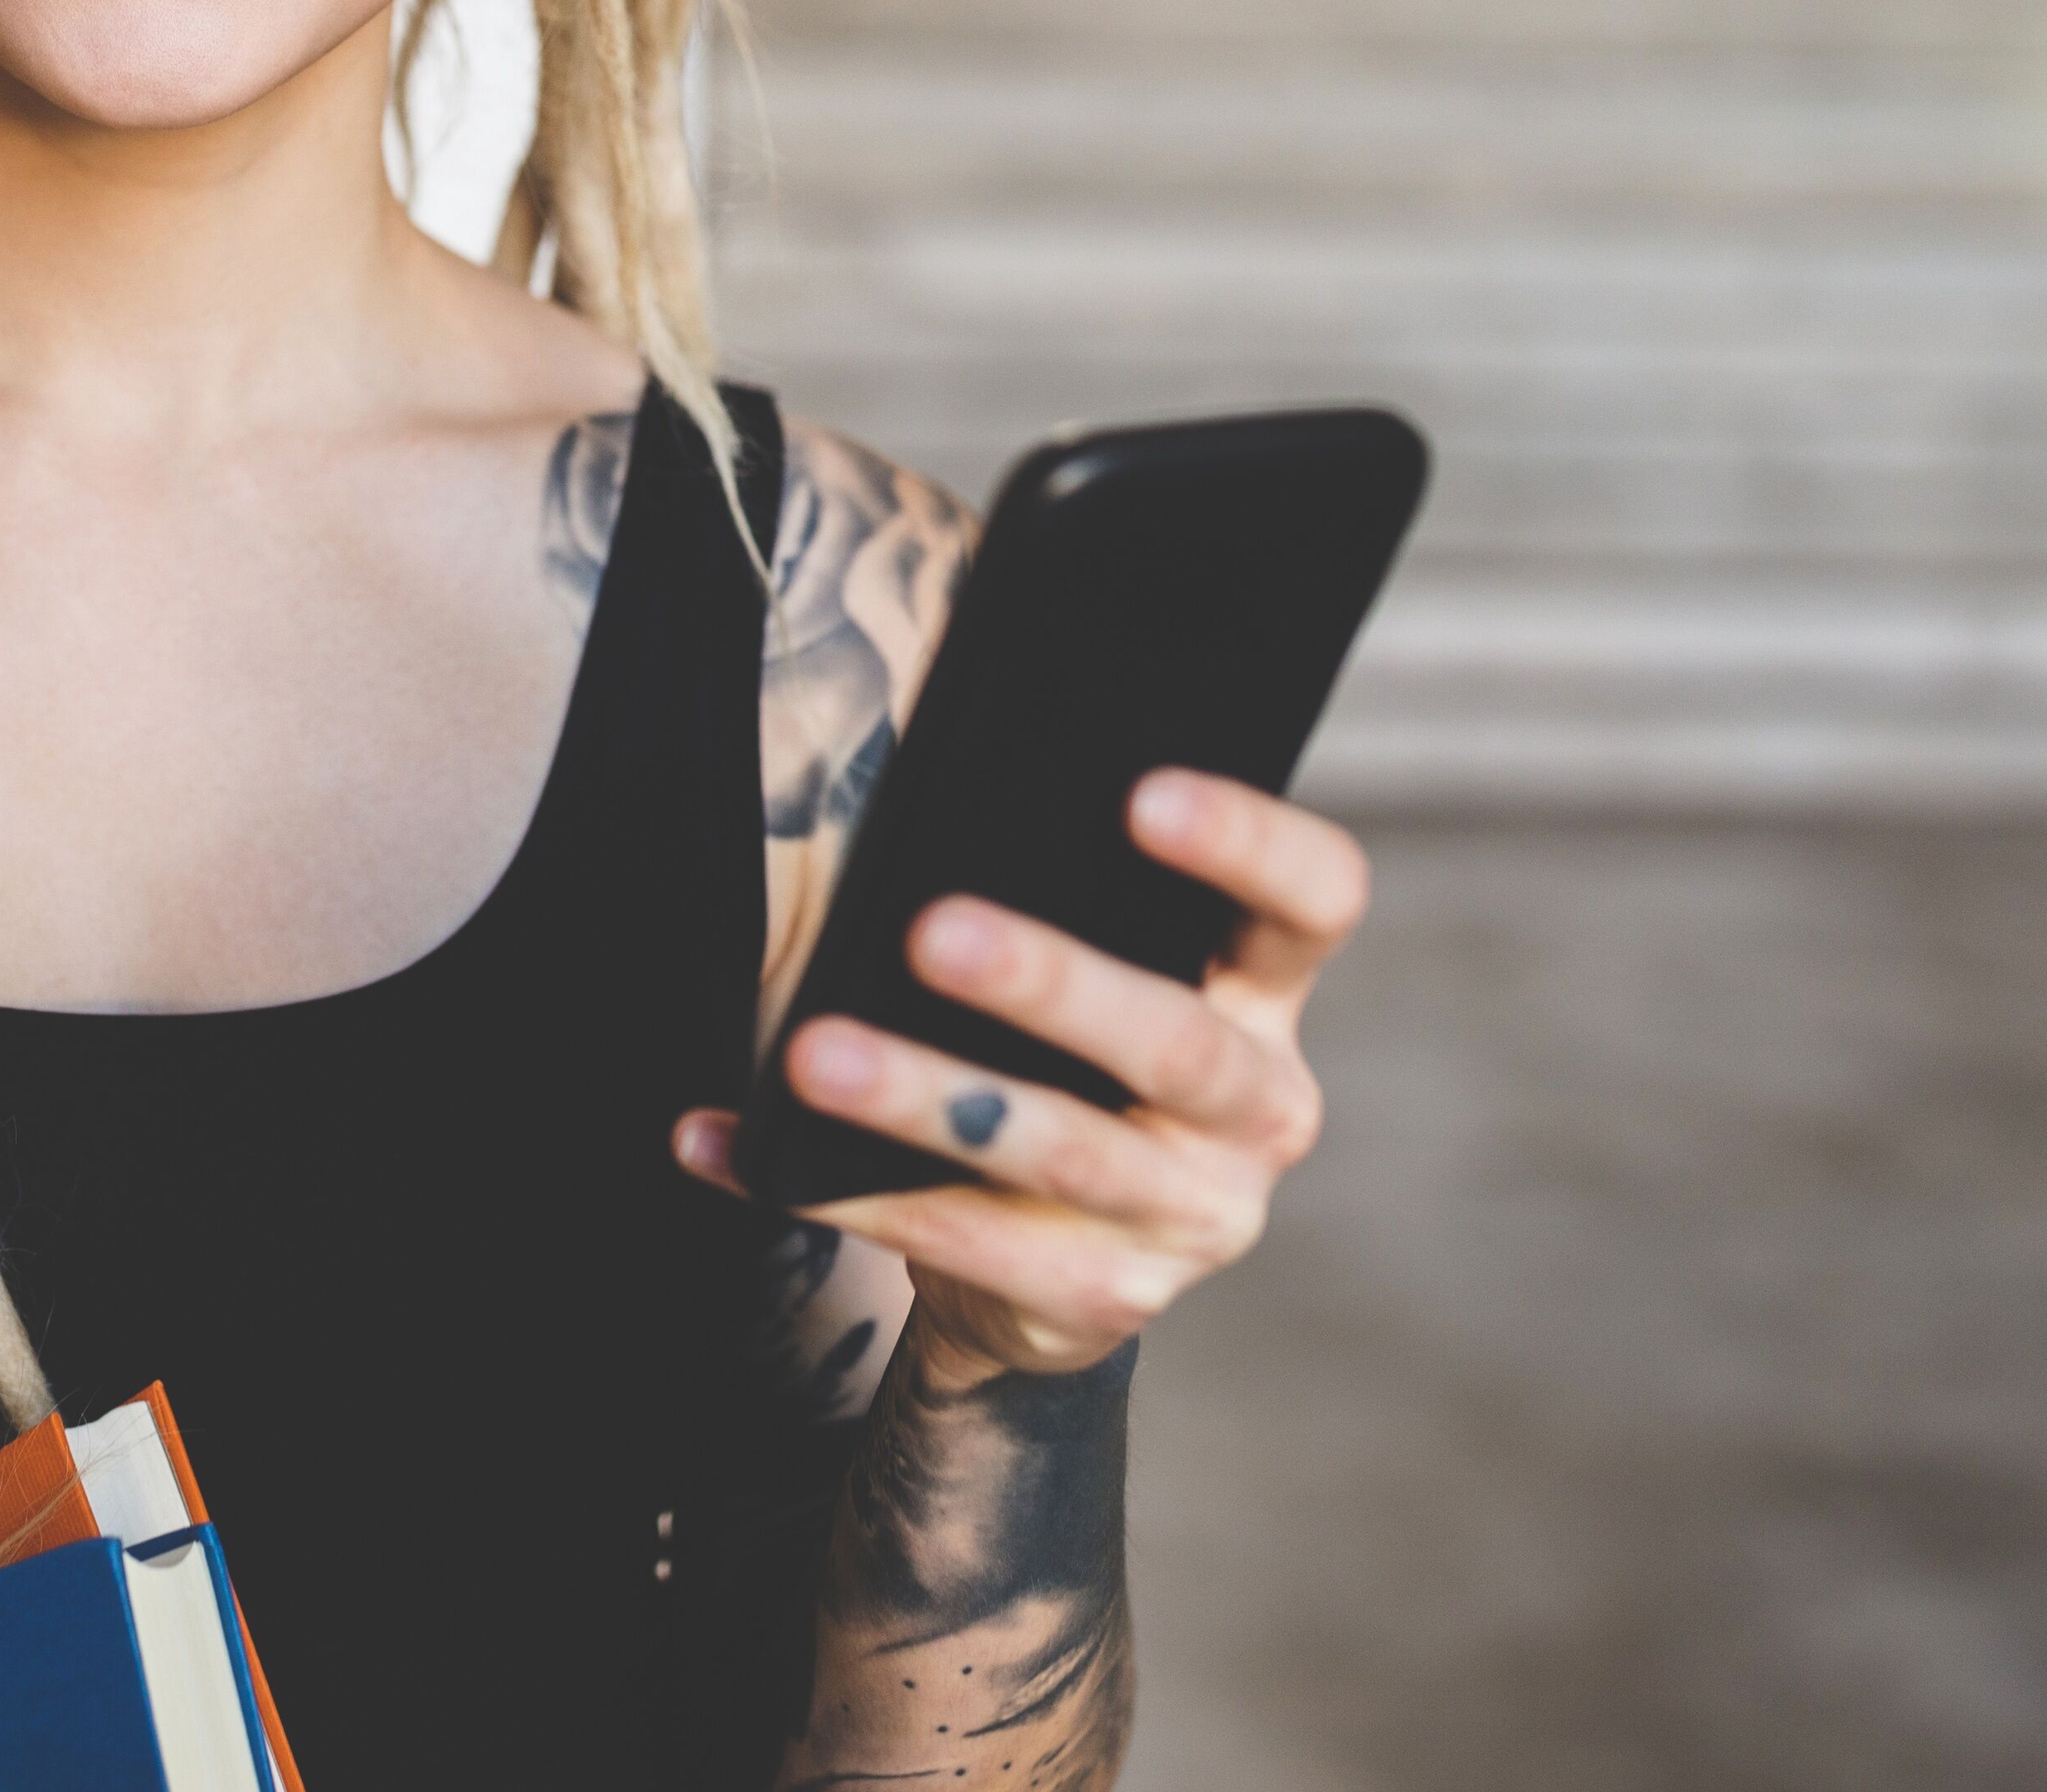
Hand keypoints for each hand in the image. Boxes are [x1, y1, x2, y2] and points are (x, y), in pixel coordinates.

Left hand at [676, 768, 1367, 1378]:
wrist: (1055, 1262)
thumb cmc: (1065, 1059)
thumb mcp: (1100, 969)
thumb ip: (1061, 886)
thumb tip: (926, 749)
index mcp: (1264, 996)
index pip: (1312, 904)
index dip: (1248, 846)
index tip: (1139, 794)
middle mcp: (1258, 1108)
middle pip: (1178, 1042)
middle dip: (1053, 985)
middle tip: (932, 932)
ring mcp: (1192, 1216)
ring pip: (1059, 1151)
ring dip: (925, 1098)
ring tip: (812, 1053)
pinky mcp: (1104, 1297)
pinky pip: (959, 1243)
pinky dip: (834, 1191)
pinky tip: (733, 1144)